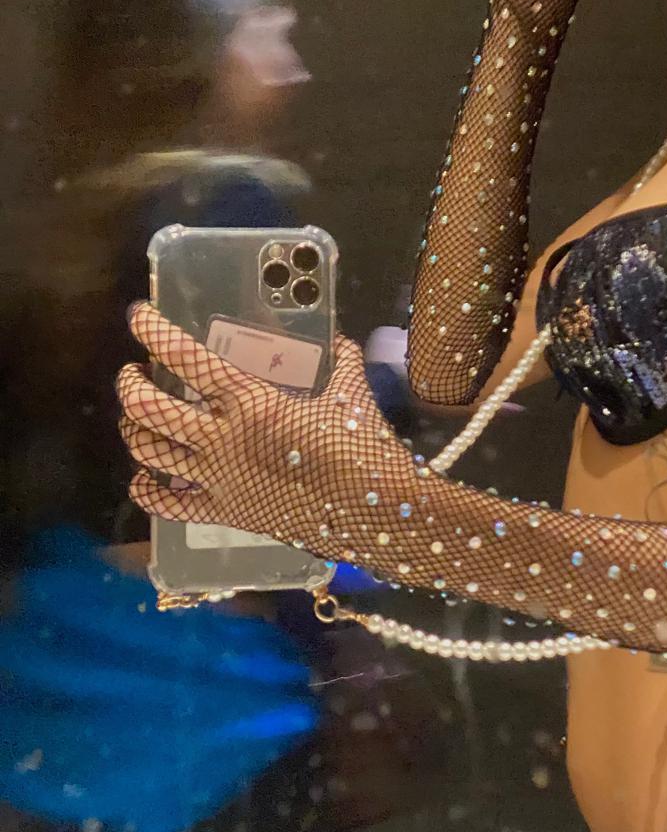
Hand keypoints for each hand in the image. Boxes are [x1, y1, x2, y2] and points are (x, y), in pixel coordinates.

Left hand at [117, 303, 414, 542]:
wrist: (371, 510)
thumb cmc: (361, 446)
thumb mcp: (352, 393)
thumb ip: (341, 360)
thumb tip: (339, 339)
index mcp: (250, 401)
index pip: (187, 359)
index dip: (154, 332)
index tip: (138, 317)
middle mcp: (221, 437)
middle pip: (148, 407)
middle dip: (130, 385)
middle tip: (135, 374)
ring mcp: (217, 478)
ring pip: (149, 451)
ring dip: (133, 430)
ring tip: (137, 418)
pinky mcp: (223, 513)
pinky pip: (166, 506)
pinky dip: (145, 490)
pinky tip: (144, 479)